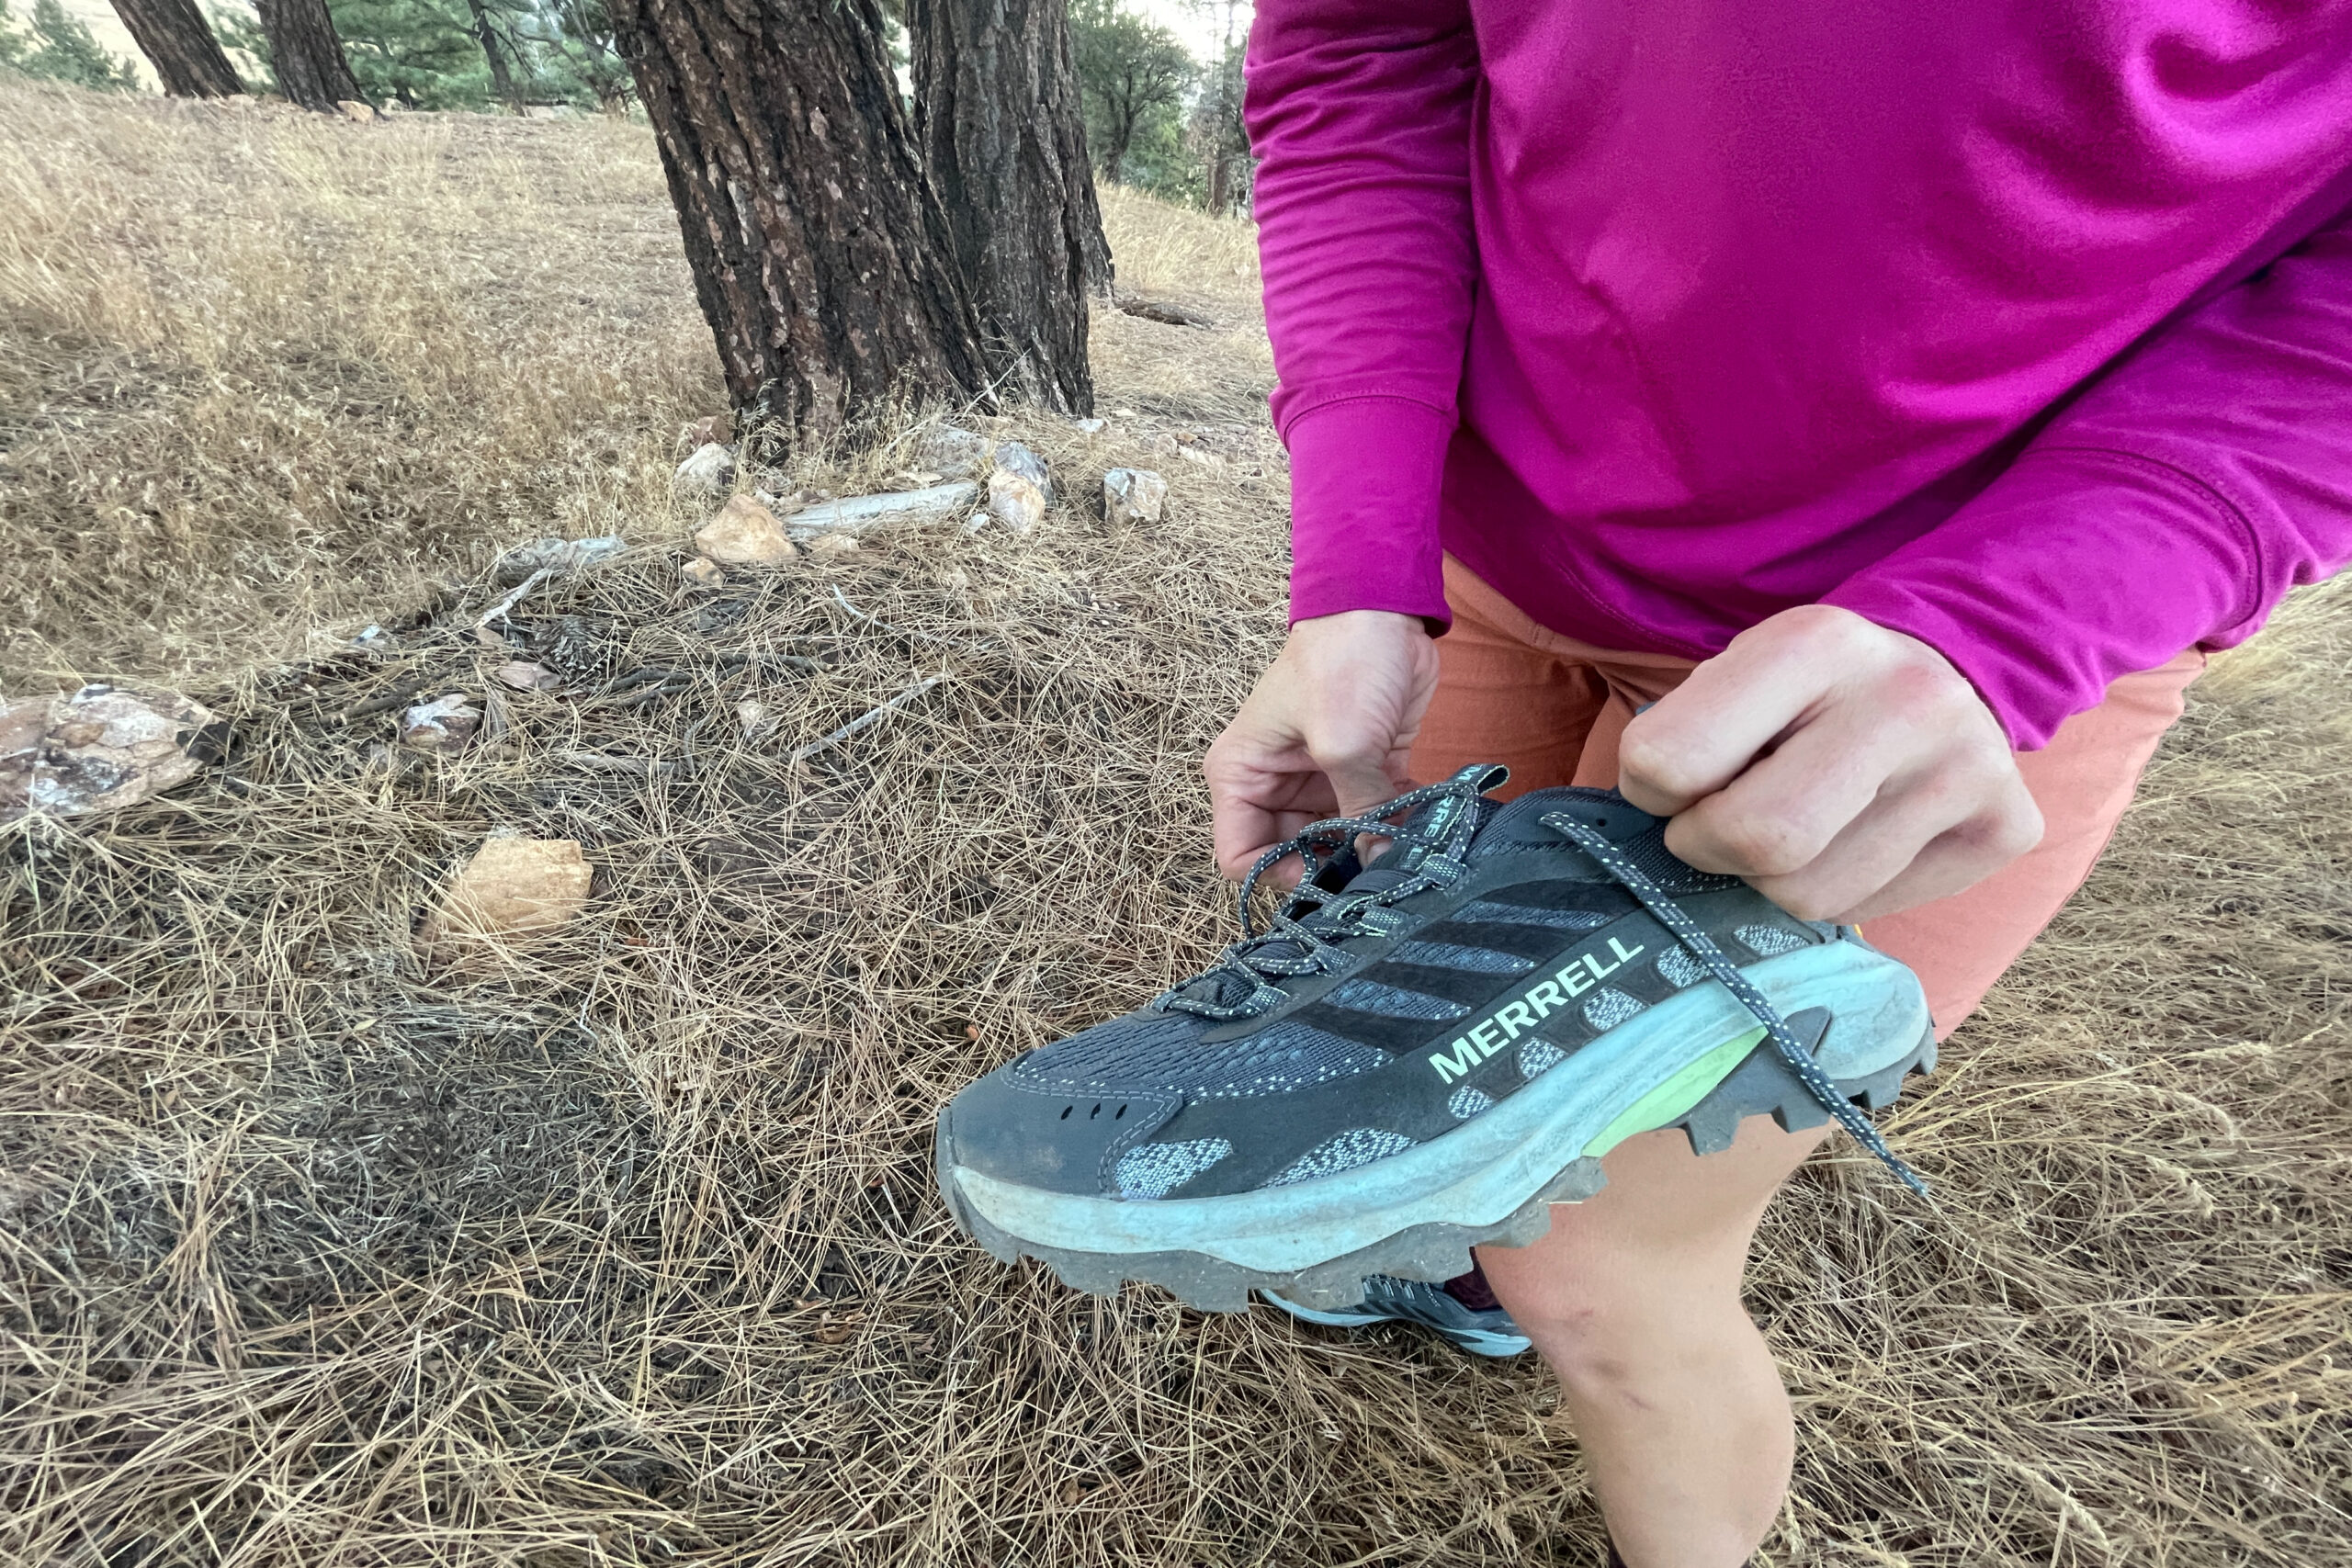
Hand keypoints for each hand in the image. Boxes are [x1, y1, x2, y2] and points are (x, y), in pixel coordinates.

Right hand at [1206, 610, 1440, 882]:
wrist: (1382, 609)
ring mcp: (1319, 781)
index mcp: (1241, 776)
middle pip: (1292, 856)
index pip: (1240, 857)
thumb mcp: (1344, 742)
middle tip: (1376, 875)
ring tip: (1406, 852)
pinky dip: (1398, 827)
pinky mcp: (1362, 772)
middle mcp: (1273, 786)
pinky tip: (1424, 828)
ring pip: (1339, 843)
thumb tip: (1378, 866)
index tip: (1327, 879)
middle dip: (1334, 868)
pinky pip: (1375, 818)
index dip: (1280, 877)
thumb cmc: (1341, 662)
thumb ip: (1358, 811)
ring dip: (1371, 849)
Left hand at [1617, 605, 2041, 923]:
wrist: (1951, 666)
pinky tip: (1854, 839)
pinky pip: (1872, 910)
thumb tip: (1639, 846)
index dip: (1649, 790)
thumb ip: (1682, 741)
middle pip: (1759, 840)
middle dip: (1707, 849)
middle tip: (1713, 828)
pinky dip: (1839, 891)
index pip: (1674, 760)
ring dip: (1772, 879)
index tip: (1668, 784)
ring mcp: (1969, 767)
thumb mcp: (1738, 677)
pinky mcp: (2007, 828)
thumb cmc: (1807, 691)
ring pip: (1811, 894)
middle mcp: (1906, 699)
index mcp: (1816, 642)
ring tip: (1797, 825)